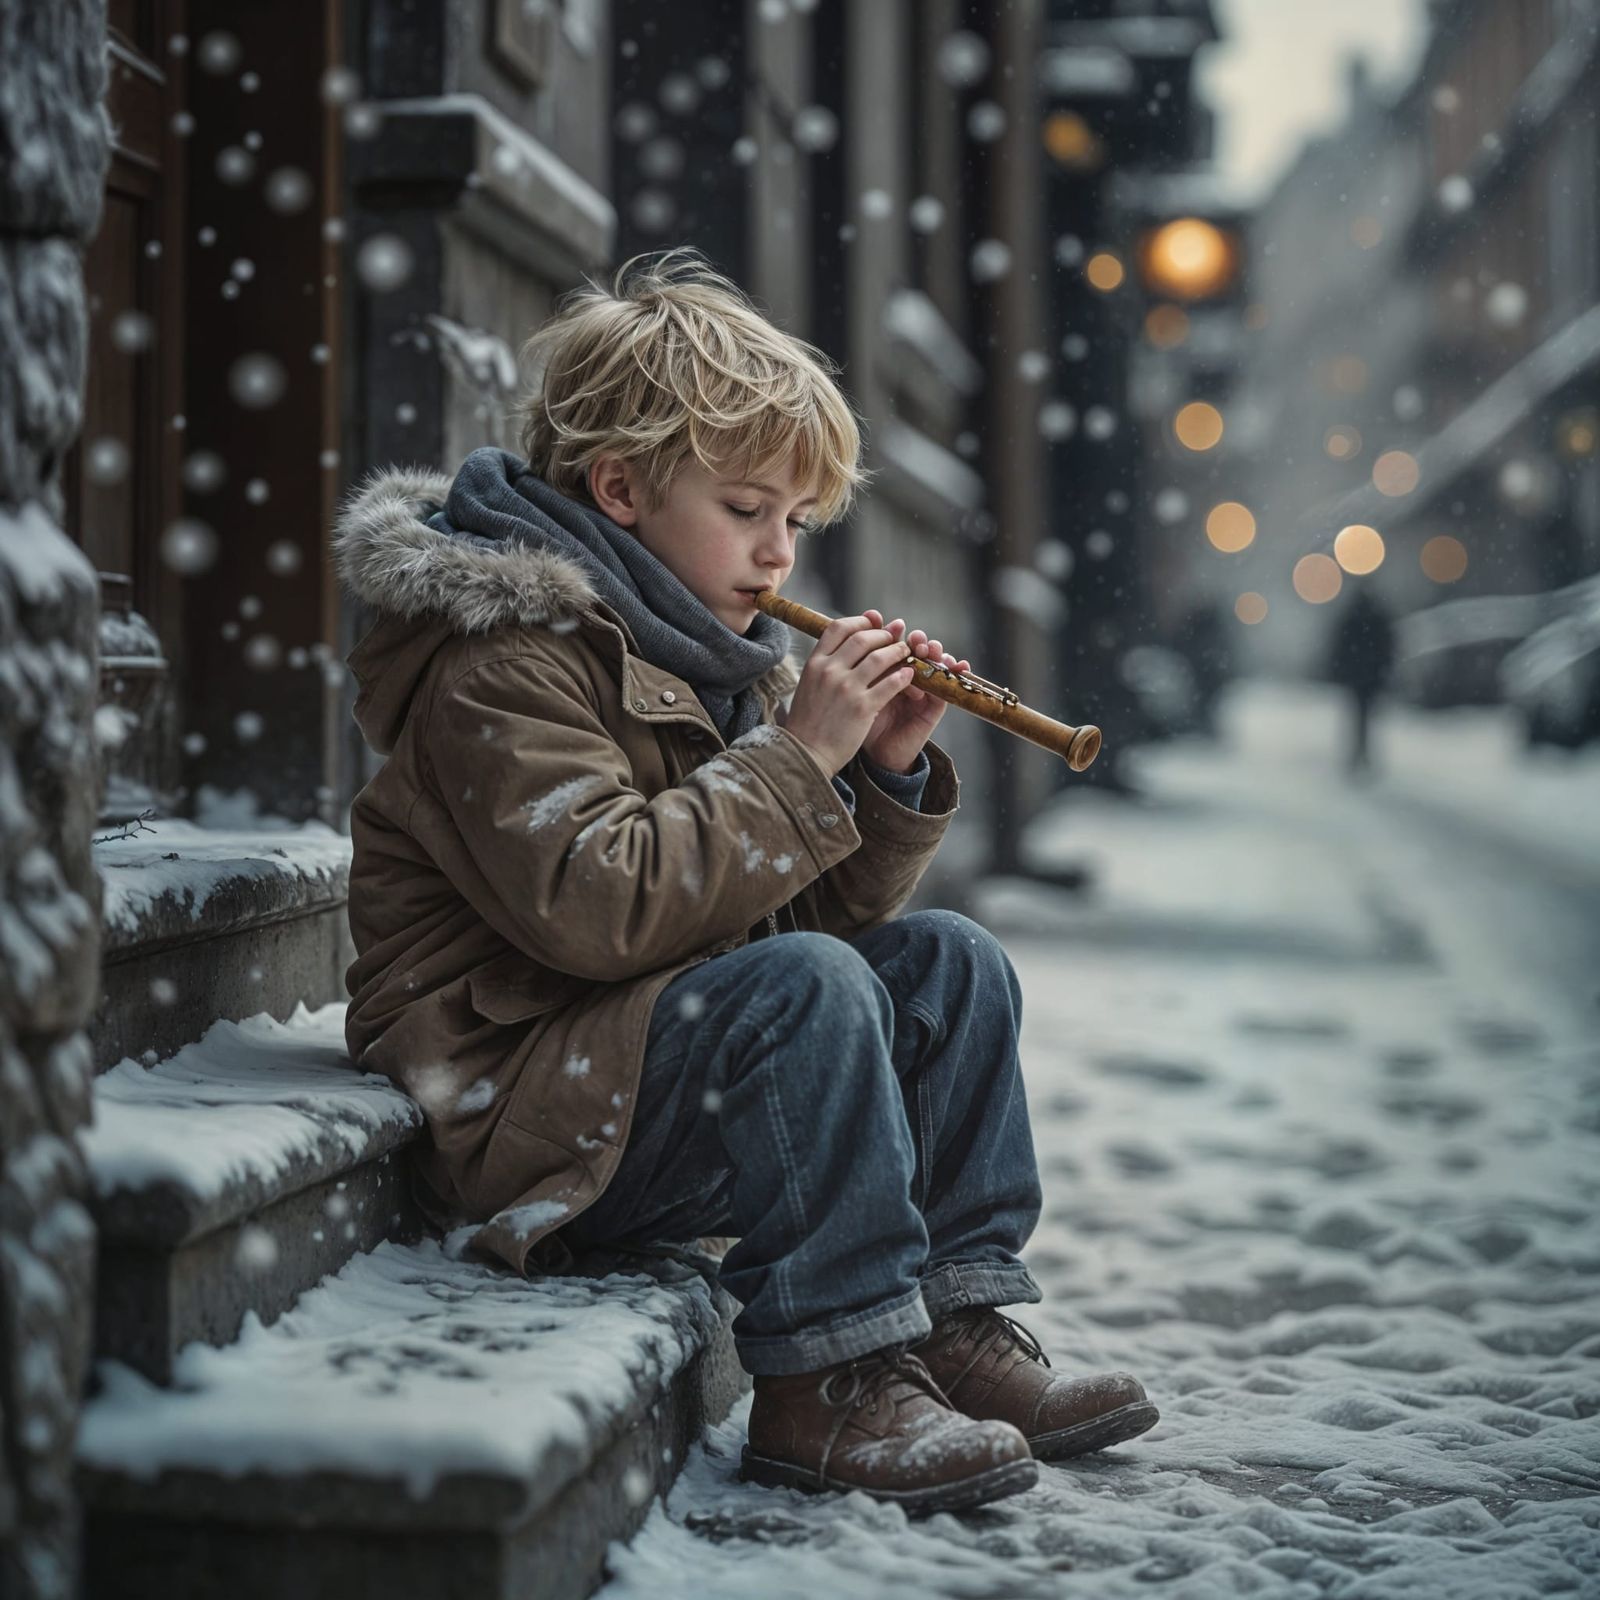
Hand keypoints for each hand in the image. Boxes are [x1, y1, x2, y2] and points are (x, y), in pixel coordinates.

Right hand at [780, 612, 925, 776]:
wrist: (807, 754)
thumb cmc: (809, 721)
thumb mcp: (808, 685)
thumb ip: (824, 664)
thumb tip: (844, 643)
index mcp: (814, 663)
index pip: (838, 628)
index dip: (860, 621)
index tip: (872, 622)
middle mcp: (829, 671)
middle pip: (862, 638)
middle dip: (882, 634)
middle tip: (894, 636)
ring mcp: (846, 688)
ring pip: (880, 657)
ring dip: (897, 650)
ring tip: (906, 651)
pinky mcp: (862, 707)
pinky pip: (890, 683)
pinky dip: (903, 675)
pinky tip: (909, 674)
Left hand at [859, 610, 967, 773]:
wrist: (872, 755)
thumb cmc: (858, 721)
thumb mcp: (857, 689)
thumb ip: (860, 664)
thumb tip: (855, 632)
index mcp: (887, 670)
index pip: (893, 643)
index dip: (890, 631)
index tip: (880, 620)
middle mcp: (907, 676)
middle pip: (917, 650)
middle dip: (917, 639)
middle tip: (913, 637)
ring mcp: (922, 690)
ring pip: (935, 664)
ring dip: (935, 652)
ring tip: (929, 649)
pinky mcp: (934, 707)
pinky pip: (947, 687)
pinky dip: (954, 674)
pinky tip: (957, 665)